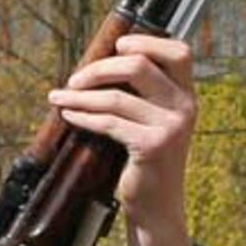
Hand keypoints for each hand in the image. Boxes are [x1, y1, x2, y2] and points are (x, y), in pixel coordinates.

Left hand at [50, 32, 196, 245]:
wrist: (157, 204)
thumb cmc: (145, 157)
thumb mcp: (151, 119)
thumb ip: (139, 92)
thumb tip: (97, 62)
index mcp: (187, 94)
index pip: (179, 52)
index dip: (146, 41)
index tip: (116, 47)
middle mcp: (185, 106)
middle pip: (139, 65)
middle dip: (99, 68)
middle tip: (74, 79)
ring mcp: (171, 126)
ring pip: (116, 96)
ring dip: (80, 95)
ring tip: (59, 96)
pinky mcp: (154, 146)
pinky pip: (109, 122)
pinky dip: (83, 115)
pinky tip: (69, 114)